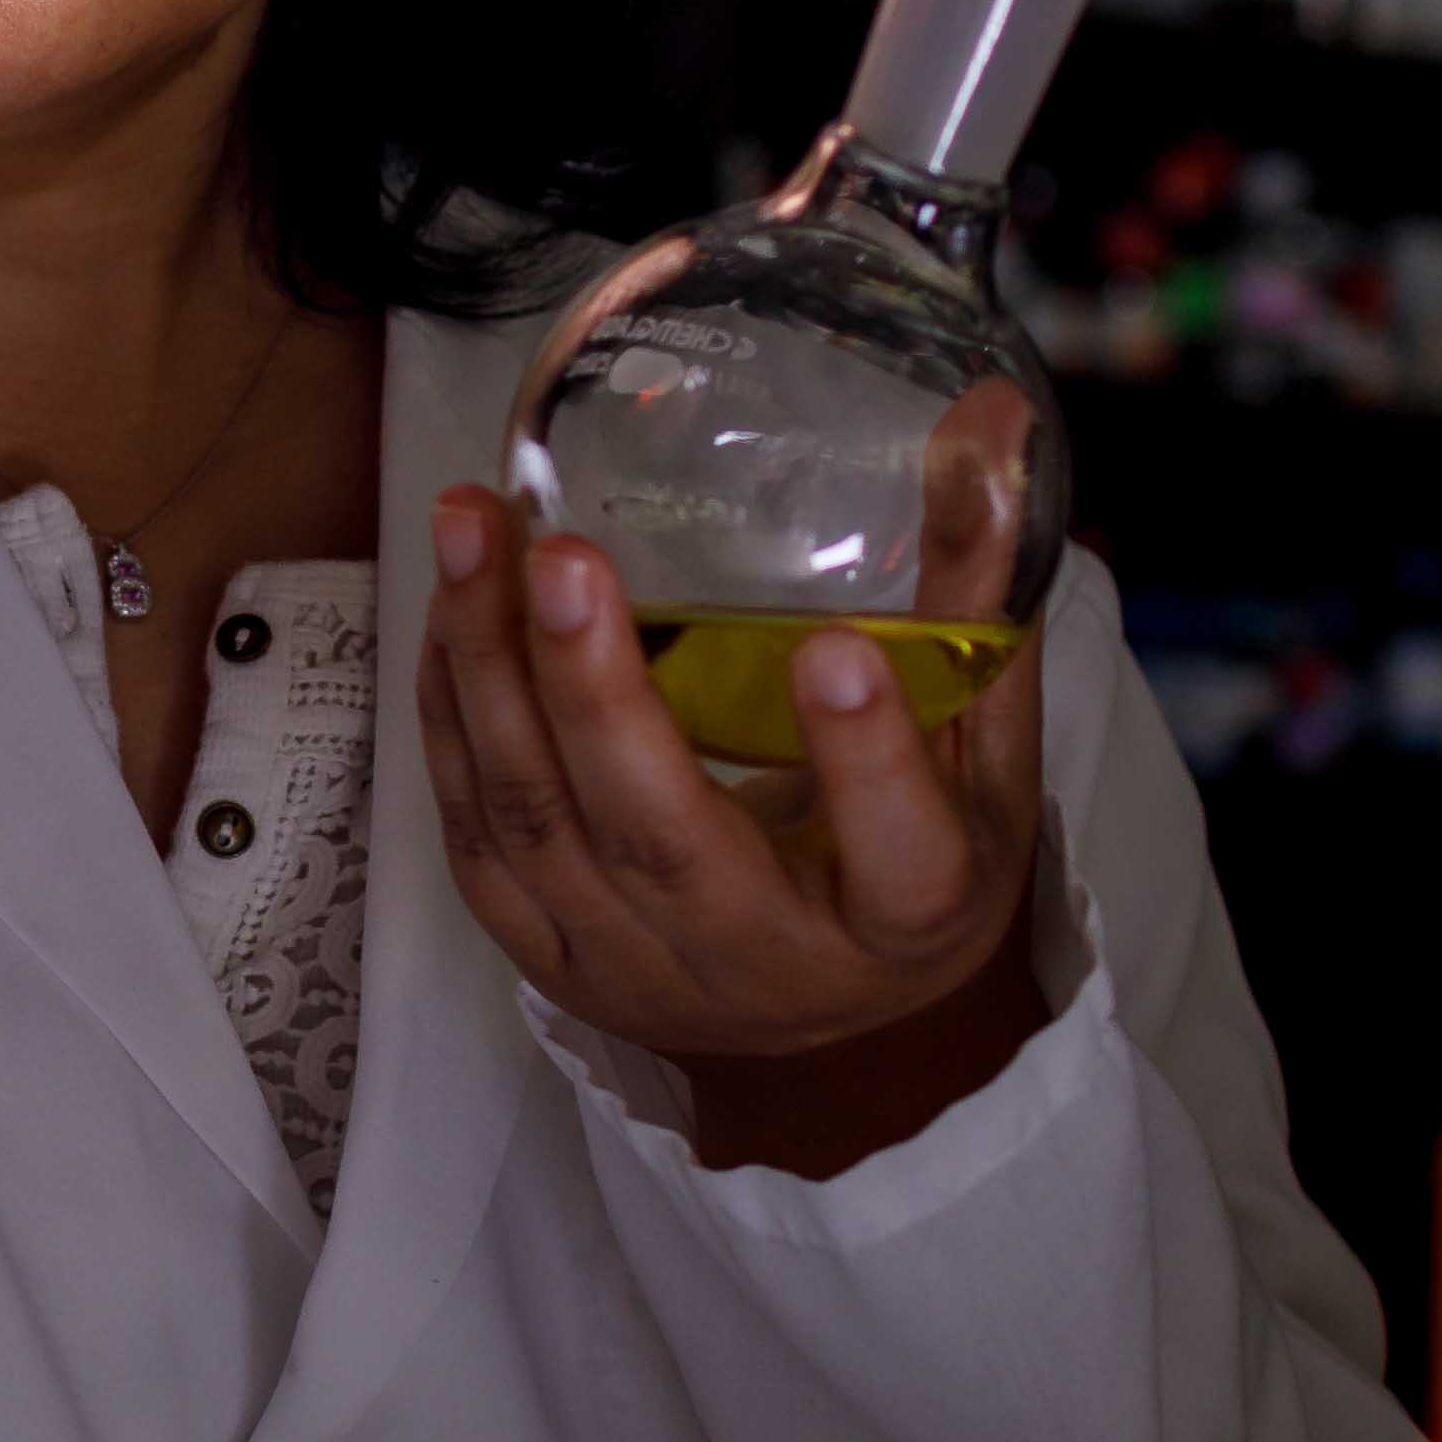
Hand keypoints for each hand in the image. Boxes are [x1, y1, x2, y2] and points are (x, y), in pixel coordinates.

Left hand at [415, 490, 1048, 1144]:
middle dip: (600, 695)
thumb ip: (980, 592)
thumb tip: (990, 411)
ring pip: (542, 829)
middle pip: (666, 843)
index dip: (868, 761)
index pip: (902, 854)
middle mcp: (766, 961)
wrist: (827, 1030)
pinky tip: (451, 611)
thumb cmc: (911, 860)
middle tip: (564, 555)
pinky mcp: (550, 958)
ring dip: (491, 674)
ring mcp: (641, 968)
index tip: (834, 649)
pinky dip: (453, 718)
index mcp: (909, 917)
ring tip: (471, 530)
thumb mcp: (983, 748)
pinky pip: (478, 839)